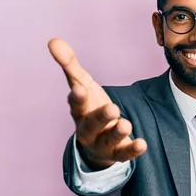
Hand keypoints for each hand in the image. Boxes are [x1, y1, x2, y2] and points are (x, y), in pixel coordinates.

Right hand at [48, 38, 146, 168]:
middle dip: (100, 117)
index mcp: (79, 111)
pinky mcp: (117, 153)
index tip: (79, 89)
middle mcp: (88, 129)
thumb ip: (70, 64)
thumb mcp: (82, 84)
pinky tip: (142, 143)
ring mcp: (102, 143)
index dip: (77, 97)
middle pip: (91, 125)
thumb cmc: (89, 107)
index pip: (76, 104)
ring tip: (126, 124)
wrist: (95, 142)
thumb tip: (53, 40)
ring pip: (108, 141)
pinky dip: (132, 150)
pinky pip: (124, 154)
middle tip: (112, 108)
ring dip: (117, 133)